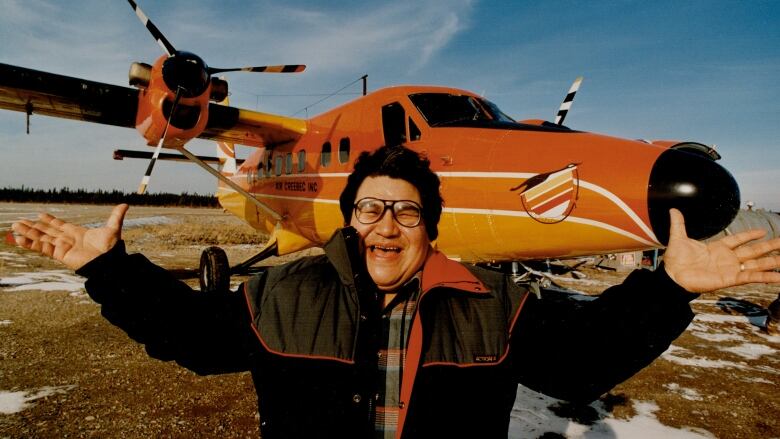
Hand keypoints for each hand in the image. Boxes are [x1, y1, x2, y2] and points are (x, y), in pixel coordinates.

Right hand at [11, 204, 128, 269]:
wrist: (109, 262)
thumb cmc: (111, 248)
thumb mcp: (113, 229)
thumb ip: (116, 216)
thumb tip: (126, 204)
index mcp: (76, 233)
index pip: (59, 225)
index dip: (49, 220)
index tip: (39, 215)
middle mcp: (67, 240)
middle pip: (46, 231)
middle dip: (33, 226)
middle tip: (19, 221)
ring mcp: (62, 247)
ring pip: (41, 238)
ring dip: (28, 233)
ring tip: (14, 227)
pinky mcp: (60, 254)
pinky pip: (42, 248)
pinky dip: (31, 243)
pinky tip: (19, 239)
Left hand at [664, 208, 779, 292]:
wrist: (672, 277)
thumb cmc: (675, 261)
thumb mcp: (678, 238)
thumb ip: (679, 224)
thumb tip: (673, 209)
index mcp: (717, 248)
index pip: (738, 239)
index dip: (750, 235)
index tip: (763, 231)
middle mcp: (727, 258)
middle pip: (753, 251)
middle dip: (769, 246)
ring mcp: (731, 268)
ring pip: (756, 263)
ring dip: (772, 261)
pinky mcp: (731, 278)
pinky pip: (752, 277)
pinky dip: (766, 277)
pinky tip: (778, 277)